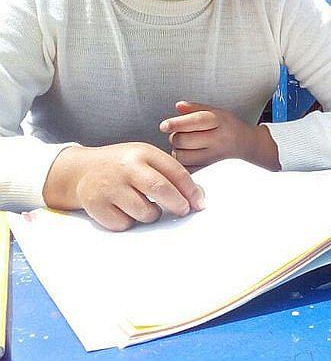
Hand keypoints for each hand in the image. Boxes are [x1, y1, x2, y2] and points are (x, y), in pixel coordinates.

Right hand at [42, 143, 205, 231]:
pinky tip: (124, 210)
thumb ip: (170, 174)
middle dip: (178, 204)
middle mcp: (126, 168)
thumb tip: (198, 198)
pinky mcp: (96, 205)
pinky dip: (130, 222)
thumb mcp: (146, 159)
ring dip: (152, 215)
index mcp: (143, 153)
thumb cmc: (124, 166)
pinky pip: (125, 224)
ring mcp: (109, 187)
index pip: (176, 172)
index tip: (200, 203)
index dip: (192, 191)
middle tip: (183, 211)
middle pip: (161, 189)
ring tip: (146, 206)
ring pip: (145, 212)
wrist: (82, 170)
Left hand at [161, 101, 280, 171]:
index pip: (195, 122)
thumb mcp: (215, 111)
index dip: (177, 123)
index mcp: (219, 121)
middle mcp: (218, 140)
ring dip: (177, 150)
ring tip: (185, 144)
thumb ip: (195, 108)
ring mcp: (213, 156)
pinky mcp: (208, 168)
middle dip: (176, 135)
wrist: (245, 144)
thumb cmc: (227, 126)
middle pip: (183, 140)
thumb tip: (178, 106)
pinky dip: (181, 162)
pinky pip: (185, 168)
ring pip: (181, 156)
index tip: (164, 125)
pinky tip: (188, 155)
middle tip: (180, 133)